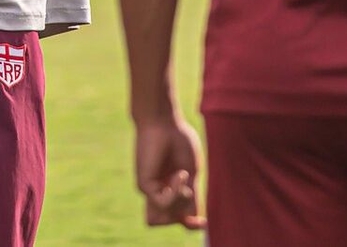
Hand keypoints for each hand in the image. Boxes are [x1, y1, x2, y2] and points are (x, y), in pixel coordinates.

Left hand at [134, 113, 205, 229]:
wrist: (165, 122)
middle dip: (183, 214)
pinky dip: (174, 193)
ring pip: (163, 218)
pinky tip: (179, 175)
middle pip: (170, 221)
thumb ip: (191, 197)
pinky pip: (162, 203)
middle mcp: (158, 192)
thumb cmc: (179, 142)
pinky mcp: (143, 185)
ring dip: (178, 205)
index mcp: (170, 190)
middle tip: (190, 192)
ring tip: (184, 181)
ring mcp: (149, 190)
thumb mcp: (191, 173)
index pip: (175, 218)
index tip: (202, 223)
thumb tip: (193, 220)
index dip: (188, 225)